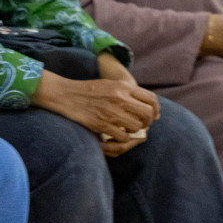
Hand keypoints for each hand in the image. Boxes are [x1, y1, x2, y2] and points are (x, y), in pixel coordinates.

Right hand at [32, 69, 158, 142]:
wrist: (66, 95)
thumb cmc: (90, 90)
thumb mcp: (113, 84)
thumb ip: (129, 92)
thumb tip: (146, 103)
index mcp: (125, 87)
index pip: (151, 99)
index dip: (156, 109)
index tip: (154, 115)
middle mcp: (121, 99)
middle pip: (147, 114)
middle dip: (148, 121)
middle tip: (144, 125)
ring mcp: (111, 112)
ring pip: (137, 126)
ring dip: (136, 130)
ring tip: (130, 129)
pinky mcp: (101, 124)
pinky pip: (122, 136)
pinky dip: (123, 137)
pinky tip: (119, 134)